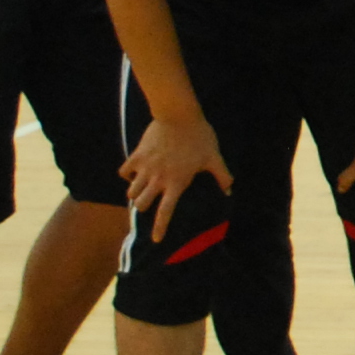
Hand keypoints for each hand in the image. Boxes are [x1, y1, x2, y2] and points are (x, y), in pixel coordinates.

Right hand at [120, 112, 235, 242]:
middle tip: (148, 205)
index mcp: (176, 183)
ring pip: (131, 191)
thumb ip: (222, 175)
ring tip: (141, 191)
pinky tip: (133, 173)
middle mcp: (158, 179)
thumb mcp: (213, 156)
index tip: (156, 240)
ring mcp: (145, 168)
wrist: (178, 115)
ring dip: (135, 194)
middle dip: (143, 208)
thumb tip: (230, 190)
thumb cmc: (199, 136)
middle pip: (142, 204)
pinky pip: (124, 172)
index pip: (166, 212)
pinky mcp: (137, 155)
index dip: (160, 228)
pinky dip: (127, 175)